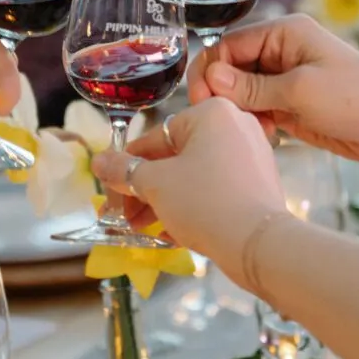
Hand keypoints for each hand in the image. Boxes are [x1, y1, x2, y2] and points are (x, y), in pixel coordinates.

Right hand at [91, 98, 285, 283]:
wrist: (259, 245)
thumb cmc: (205, 202)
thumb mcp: (155, 184)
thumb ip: (123, 170)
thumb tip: (98, 161)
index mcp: (212, 113)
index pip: (155, 137)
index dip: (128, 167)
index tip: (113, 190)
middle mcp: (236, 125)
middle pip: (176, 156)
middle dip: (147, 189)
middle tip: (127, 215)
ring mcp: (252, 154)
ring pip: (196, 174)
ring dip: (166, 200)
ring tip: (144, 228)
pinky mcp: (260, 182)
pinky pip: (217, 188)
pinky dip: (194, 205)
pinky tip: (173, 232)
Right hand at [189, 14, 358, 163]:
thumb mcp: (300, 91)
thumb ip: (252, 87)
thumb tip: (210, 76)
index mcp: (285, 33)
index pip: (229, 44)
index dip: (211, 70)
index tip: (201, 99)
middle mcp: (282, 52)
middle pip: (232, 68)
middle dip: (222, 93)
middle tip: (219, 119)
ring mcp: (287, 80)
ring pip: (243, 92)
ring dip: (239, 111)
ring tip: (248, 129)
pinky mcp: (293, 106)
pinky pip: (259, 111)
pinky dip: (254, 123)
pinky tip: (263, 137)